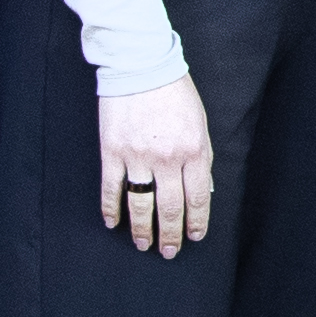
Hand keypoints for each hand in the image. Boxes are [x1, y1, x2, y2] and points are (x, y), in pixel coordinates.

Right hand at [100, 76, 216, 256]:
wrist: (140, 64)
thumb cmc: (174, 91)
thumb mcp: (199, 122)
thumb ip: (202, 157)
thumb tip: (204, 190)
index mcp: (193, 151)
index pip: (197, 198)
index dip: (196, 222)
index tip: (194, 237)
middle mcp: (166, 158)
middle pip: (169, 208)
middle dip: (170, 235)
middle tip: (168, 252)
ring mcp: (137, 156)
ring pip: (141, 204)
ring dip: (142, 229)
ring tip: (143, 244)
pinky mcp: (112, 151)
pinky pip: (112, 188)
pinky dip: (111, 209)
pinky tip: (113, 223)